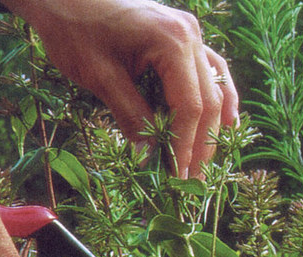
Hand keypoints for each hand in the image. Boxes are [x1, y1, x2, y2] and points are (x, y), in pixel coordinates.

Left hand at [2, 0, 239, 177]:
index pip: (190, 106)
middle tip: (192, 180)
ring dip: (211, 128)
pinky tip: (226, 120)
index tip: (179, 176)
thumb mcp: (102, 78)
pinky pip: (210, 72)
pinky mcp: (184, 39)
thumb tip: (150, 160)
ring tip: (206, 161)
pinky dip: (218, 98)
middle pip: (208, 101)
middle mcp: (190, 35)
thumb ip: (131, 117)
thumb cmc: (77, 30)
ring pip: (214, 89)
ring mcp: (191, 34)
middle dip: (201, 144)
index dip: (185, 145)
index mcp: (172, 41)